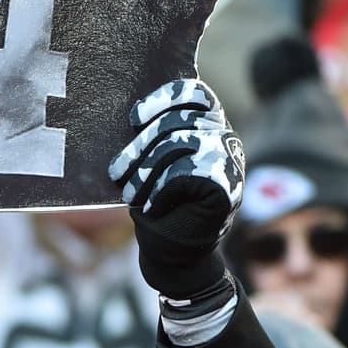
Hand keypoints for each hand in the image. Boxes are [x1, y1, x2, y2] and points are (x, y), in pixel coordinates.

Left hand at [109, 78, 244, 298]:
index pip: (194, 93)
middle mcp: (225, 138)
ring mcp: (230, 162)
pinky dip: (160, 191)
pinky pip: (184, 173)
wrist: (174, 255)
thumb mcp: (152, 162)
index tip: (135, 118)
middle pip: (178, 120)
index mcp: (208, 125)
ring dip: (145, 171)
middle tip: (117, 171)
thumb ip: (153, 133)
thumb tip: (130, 109)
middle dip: (140, 146)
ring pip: (179, 144)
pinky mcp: (227, 186)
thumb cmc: (158, 203)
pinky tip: (152, 206)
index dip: (163, 98)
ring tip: (131, 193)